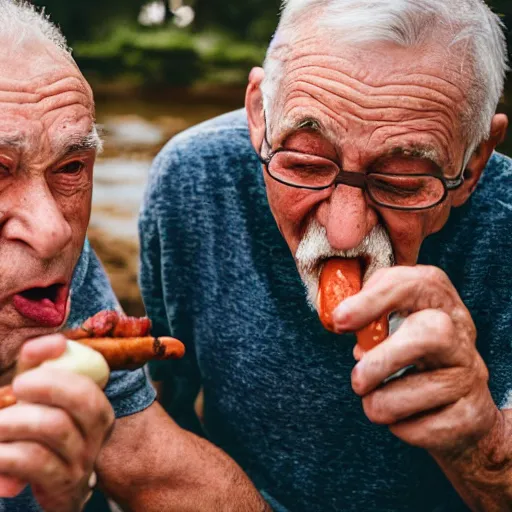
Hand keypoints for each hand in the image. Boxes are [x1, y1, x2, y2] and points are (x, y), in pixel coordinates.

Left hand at [0, 334, 113, 510]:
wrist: (47, 480)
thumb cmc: (40, 427)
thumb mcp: (40, 394)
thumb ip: (41, 363)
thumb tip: (57, 341)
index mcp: (97, 405)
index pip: (87, 383)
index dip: (56, 376)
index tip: (22, 377)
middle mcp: (98, 430)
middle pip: (82, 400)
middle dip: (47, 388)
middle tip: (15, 389)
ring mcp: (83, 458)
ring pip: (55, 428)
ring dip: (16, 421)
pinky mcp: (64, 484)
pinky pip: (35, 461)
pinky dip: (7, 453)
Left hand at [333, 265, 498, 457]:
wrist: (458, 407)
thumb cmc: (410, 356)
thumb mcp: (391, 325)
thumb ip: (367, 317)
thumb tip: (338, 320)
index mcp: (435, 300)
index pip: (412, 284)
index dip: (372, 299)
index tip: (339, 320)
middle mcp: (460, 330)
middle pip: (432, 333)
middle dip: (383, 359)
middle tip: (357, 380)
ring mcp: (470, 372)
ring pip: (425, 388)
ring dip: (384, 402)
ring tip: (373, 402)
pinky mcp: (471, 413)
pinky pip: (427, 427)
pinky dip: (401, 426)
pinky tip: (403, 417)